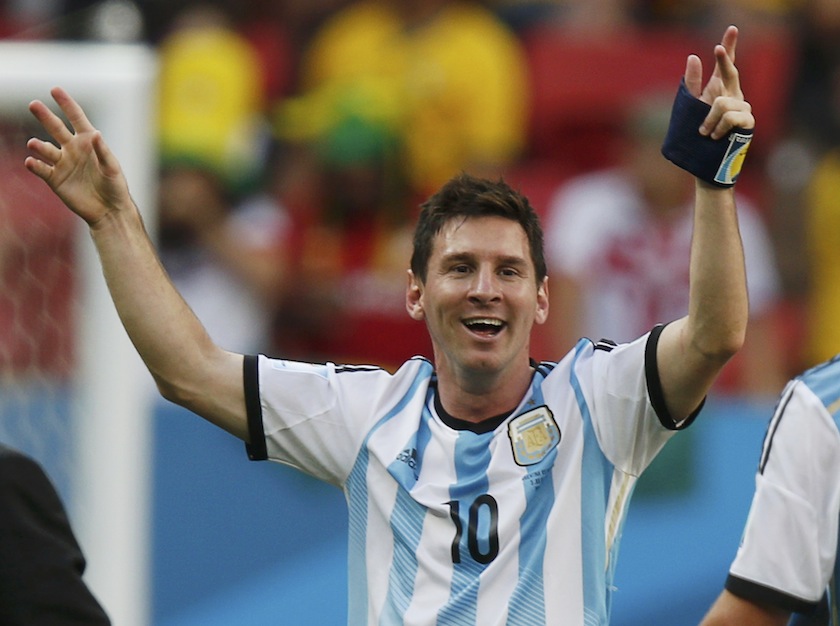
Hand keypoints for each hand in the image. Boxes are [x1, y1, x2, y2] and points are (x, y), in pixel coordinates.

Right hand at [25, 87, 132, 226]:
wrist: (109, 210)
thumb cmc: (115, 187)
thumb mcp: (112, 168)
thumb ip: (103, 151)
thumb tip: (95, 134)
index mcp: (88, 141)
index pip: (76, 118)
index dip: (66, 104)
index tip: (55, 89)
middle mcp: (72, 149)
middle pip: (55, 128)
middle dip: (45, 116)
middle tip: (34, 104)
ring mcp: (62, 163)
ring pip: (46, 149)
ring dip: (39, 146)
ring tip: (34, 144)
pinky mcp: (55, 179)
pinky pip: (41, 169)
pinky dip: (35, 165)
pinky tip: (31, 162)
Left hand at [684, 25, 753, 139]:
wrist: (705, 162)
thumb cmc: (698, 135)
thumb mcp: (690, 107)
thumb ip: (692, 83)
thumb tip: (693, 56)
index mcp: (720, 90)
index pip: (726, 65)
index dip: (730, 47)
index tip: (731, 29)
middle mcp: (734, 96)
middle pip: (731, 73)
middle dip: (724, 61)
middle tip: (717, 48)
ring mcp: (743, 108)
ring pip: (722, 103)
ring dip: (709, 120)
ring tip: (705, 133)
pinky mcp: (747, 122)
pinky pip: (730, 117)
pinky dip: (718, 127)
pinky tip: (715, 136)